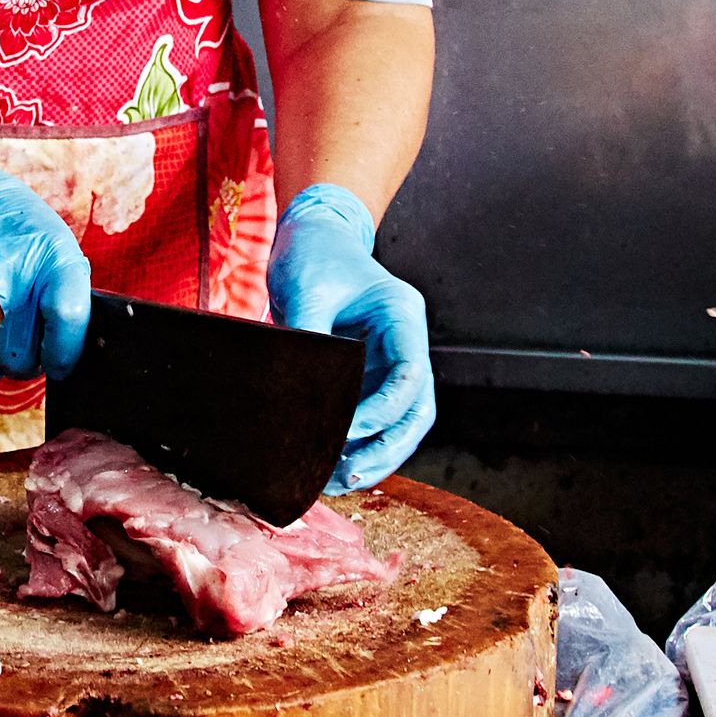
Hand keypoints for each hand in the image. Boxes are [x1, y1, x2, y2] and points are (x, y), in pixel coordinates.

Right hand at [0, 118, 90, 381]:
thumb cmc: (5, 220)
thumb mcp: (51, 239)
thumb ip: (64, 291)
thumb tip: (71, 345)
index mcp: (48, 256)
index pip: (67, 318)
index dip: (66, 351)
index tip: (62, 362)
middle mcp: (5, 280)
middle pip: (23, 358)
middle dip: (26, 359)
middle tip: (23, 339)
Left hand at [267, 181, 434, 491]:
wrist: (310, 236)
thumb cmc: (313, 253)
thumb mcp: (306, 288)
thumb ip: (309, 335)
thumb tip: (300, 393)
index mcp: (402, 316)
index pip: (410, 376)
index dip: (383, 411)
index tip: (346, 431)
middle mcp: (405, 342)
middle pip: (415, 409)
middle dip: (388, 446)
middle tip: (349, 474)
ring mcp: (390, 360)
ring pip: (401, 421)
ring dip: (377, 453)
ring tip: (340, 480)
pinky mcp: (370, 373)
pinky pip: (376, 417)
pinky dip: (361, 442)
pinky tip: (333, 464)